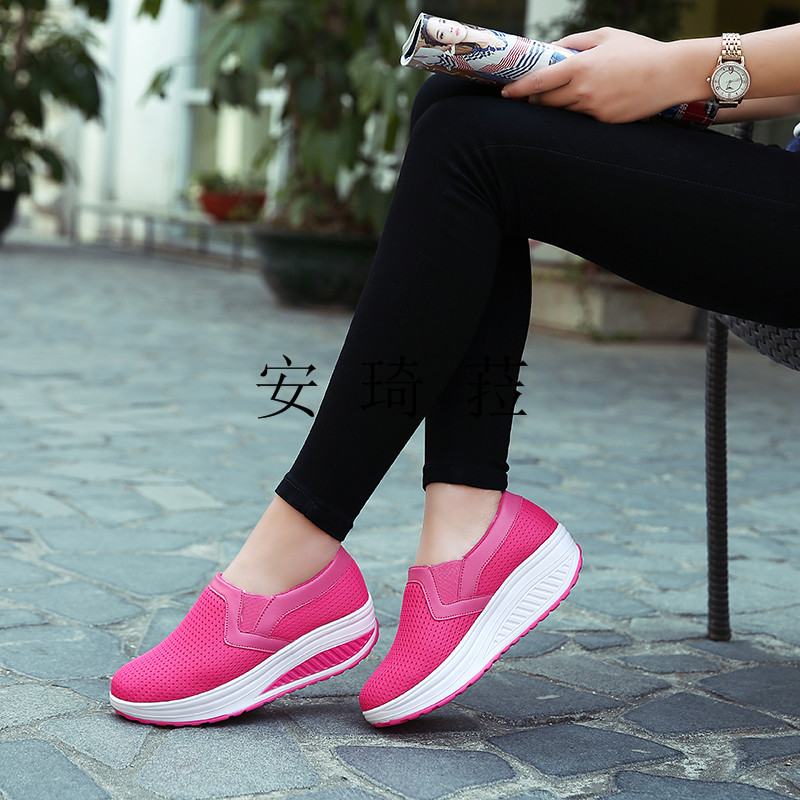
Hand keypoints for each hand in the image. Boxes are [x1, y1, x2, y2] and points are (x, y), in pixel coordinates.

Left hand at [503, 28, 693, 123]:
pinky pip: (582, 118)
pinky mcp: (604, 122)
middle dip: (536, 98)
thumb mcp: (606, 37)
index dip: (518, 89)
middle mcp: (583, 92)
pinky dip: (580, 109)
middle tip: (533, 93)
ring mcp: (593, 110)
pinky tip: (595, 98)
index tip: (506, 93)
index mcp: (581, 67)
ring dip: (558, 104)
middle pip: (545, 102)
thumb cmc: (639, 50)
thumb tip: (550, 50)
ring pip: (563, 111)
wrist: (671, 73)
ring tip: (569, 92)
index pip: (539, 82)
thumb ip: (574, 43)